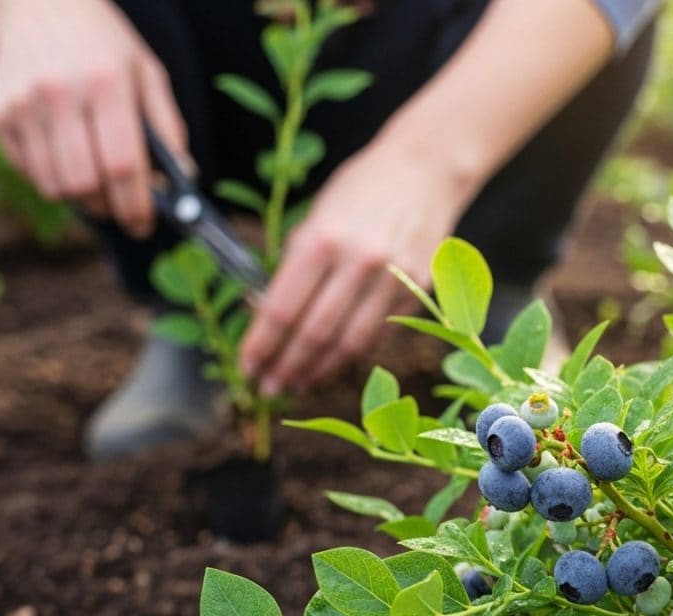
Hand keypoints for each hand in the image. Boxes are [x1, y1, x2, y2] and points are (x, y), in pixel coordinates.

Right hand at [0, 0, 187, 235]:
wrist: (40, 2)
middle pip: (86, 184)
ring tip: (96, 183)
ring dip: (81, 198)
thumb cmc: (104, 44)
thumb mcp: (148, 73)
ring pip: (54, 185)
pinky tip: (67, 159)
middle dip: (109, 207)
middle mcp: (61, 94)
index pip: (123, 165)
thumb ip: (168, 128)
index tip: (145, 224)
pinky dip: (52, 179)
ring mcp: (23, 104)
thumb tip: (183, 180)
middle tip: (122, 208)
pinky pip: (29, 171)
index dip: (137, 205)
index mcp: (107, 85)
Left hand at [239, 137, 477, 393]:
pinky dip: (353, 354)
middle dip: (286, 367)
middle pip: (314, 334)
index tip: (247, 366)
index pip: (283, 309)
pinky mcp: (417, 289)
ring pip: (350, 343)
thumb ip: (296, 264)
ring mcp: (392, 278)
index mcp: (322, 239)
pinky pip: (379, 333)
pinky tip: (334, 363)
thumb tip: (269, 315)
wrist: (425, 170)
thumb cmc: (362, 188)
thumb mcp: (317, 215)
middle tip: (269, 389)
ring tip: (299, 385)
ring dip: (320, 370)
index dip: (261, 345)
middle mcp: (358, 261)